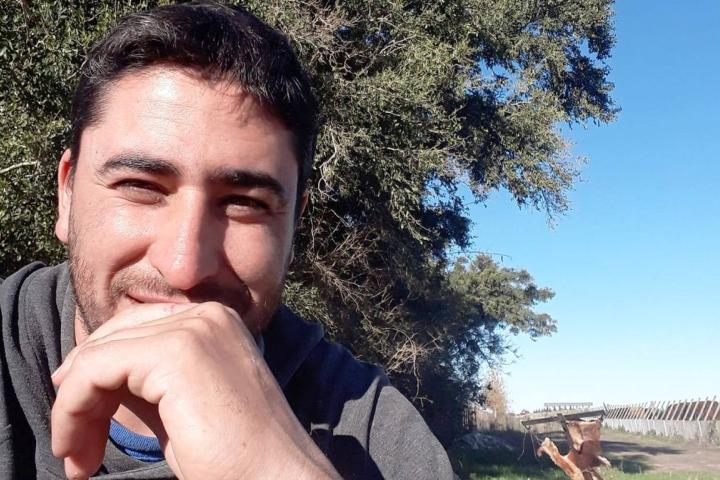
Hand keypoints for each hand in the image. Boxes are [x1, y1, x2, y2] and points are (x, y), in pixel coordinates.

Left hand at [51, 302, 339, 479]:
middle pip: (112, 338)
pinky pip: (95, 369)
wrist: (274, 479)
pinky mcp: (176, 352)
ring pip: (97, 355)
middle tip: (74, 450)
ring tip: (76, 458)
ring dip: (73, 409)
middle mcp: (206, 314)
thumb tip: (93, 376)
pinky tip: (79, 451)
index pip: (133, 330)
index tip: (82, 428)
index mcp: (214, 321)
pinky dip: (72, 410)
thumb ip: (147, 381)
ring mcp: (194, 328)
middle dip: (80, 395)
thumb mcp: (182, 406)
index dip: (95, 375)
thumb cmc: (235, 458)